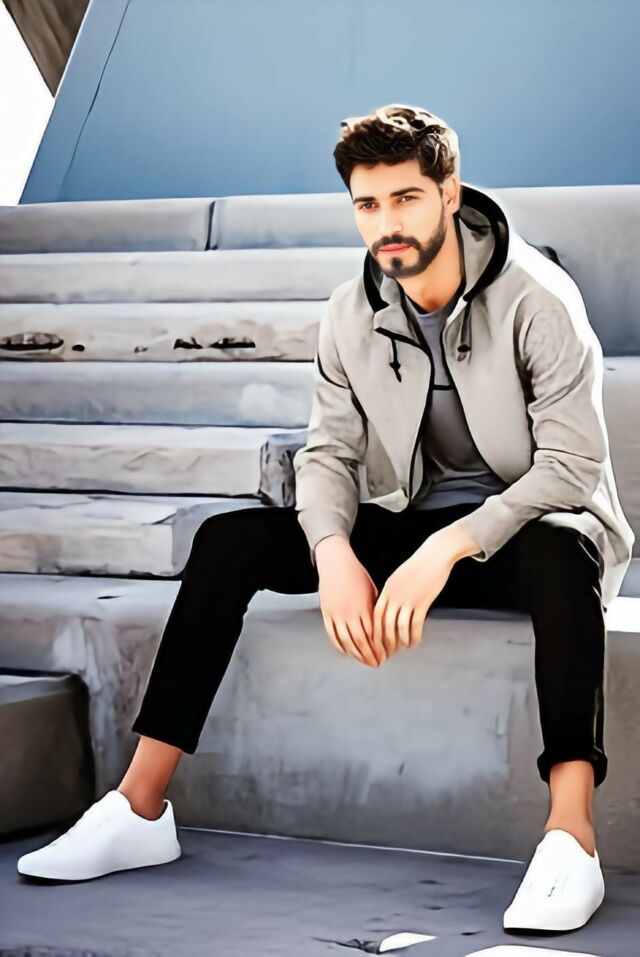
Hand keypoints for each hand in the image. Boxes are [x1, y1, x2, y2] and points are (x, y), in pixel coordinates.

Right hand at [315, 535, 381, 666]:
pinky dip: (340, 646)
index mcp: (364, 606)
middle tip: (377, 663)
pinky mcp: (326, 613)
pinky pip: (332, 635)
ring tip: (364, 661)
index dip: (380, 647)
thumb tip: (383, 630)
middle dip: (370, 655)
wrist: (336, 562)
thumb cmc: (357, 575)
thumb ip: (375, 611)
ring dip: (356, 655)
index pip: (373, 634)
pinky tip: (347, 652)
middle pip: (360, 641)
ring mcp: (336, 614)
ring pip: (346, 641)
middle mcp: (349, 612)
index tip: (387, 655)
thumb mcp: (372, 591)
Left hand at [371, 537, 454, 662]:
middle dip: (384, 642)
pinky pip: (415, 626)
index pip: (375, 616)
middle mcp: (394, 596)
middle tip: (387, 653)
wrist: (434, 556)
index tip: (376, 643)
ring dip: (400, 642)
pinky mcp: (422, 602)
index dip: (374, 632)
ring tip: (403, 648)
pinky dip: (414, 637)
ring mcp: (407, 600)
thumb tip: (387, 611)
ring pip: (399, 628)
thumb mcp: (398, 579)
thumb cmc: (417, 568)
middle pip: (384, 625)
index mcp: (386, 590)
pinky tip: (415, 643)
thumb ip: (391, 594)